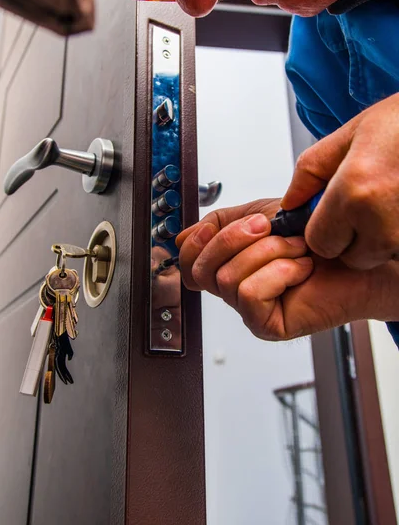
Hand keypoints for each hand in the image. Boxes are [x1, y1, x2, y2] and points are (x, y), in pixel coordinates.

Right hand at [176, 200, 398, 339]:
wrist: (355, 251)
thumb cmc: (315, 234)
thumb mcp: (260, 215)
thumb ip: (220, 223)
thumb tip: (183, 237)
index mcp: (231, 263)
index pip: (189, 262)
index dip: (196, 242)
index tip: (217, 226)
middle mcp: (236, 289)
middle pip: (201, 270)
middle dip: (234, 239)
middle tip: (269, 228)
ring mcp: (250, 309)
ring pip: (227, 278)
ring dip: (268, 253)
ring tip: (297, 250)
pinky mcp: (266, 325)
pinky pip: (248, 293)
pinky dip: (279, 272)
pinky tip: (301, 270)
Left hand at [282, 93, 398, 269]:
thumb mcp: (353, 133)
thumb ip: (312, 171)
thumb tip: (291, 202)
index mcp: (356, 192)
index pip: (320, 242)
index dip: (323, 229)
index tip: (332, 214)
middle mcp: (384, 221)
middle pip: (351, 256)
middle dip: (352, 236)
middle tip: (368, 201)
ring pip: (380, 255)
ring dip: (380, 237)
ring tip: (390, 199)